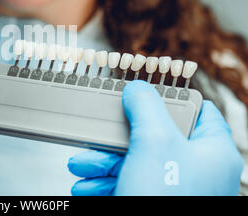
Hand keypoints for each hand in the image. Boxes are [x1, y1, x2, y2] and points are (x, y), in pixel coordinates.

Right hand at [68, 81, 242, 195]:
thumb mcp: (155, 142)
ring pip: (132, 163)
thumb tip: (137, 89)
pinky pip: (124, 184)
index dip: (169, 99)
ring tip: (80, 166)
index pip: (197, 111)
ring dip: (101, 163)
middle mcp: (193, 170)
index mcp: (210, 151)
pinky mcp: (148, 202)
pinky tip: (85, 187)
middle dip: (116, 137)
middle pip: (152, 137)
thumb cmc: (166, 201)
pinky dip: (102, 184)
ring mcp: (171, 190)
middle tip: (97, 133)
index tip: (142, 94)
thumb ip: (146, 107)